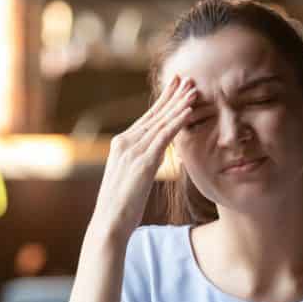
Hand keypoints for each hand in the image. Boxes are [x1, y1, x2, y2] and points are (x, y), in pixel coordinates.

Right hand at [89, 75, 196, 242]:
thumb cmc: (121, 208)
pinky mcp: (142, 162)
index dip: (162, 102)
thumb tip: (150, 159)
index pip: (146, 119)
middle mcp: (124, 143)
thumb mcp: (130, 179)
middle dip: (171, 95)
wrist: (108, 224)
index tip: (175, 87)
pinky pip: (163, 136)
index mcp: (121, 145)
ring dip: (178, 104)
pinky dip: (177, 121)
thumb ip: (139, 164)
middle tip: (186, 78)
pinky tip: (188, 110)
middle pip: (153, 115)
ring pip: (160, 122)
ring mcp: (132, 151)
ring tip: (194, 89)